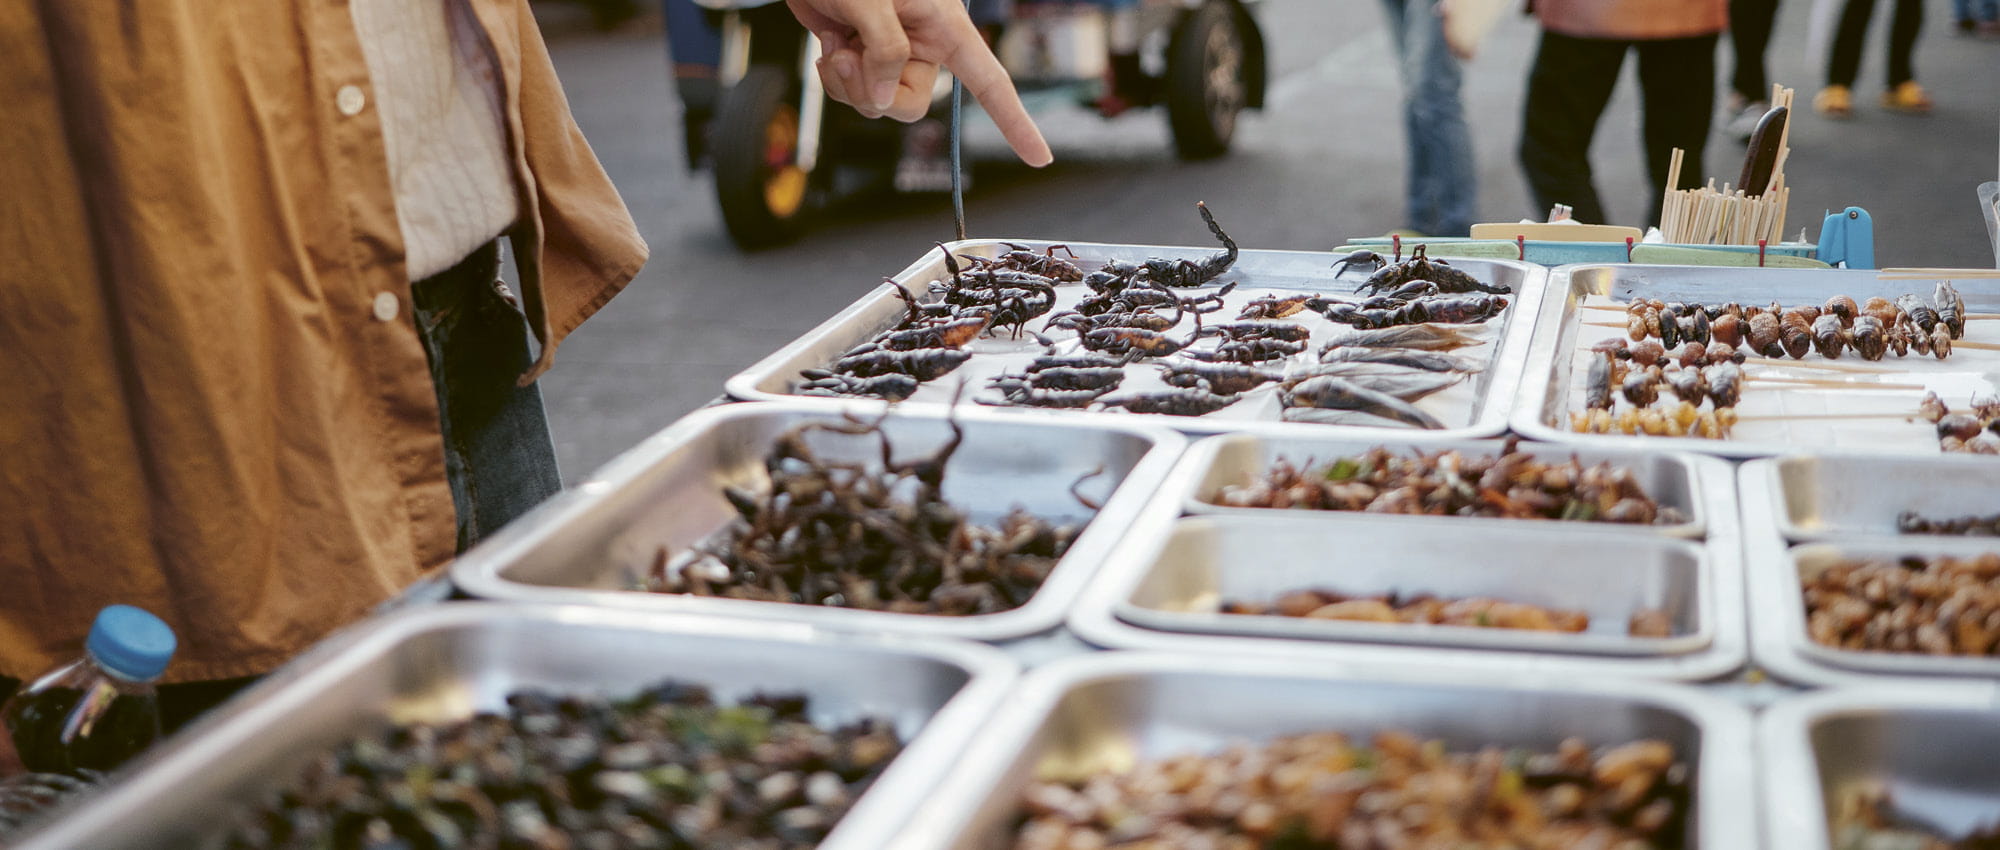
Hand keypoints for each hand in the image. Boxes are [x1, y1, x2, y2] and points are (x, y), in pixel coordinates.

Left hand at [786, 0, 1052, 166]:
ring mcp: (892, 54)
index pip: (990, 82)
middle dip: (876, 93)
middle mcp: (923, 45)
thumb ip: (885, 52)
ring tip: (837, 46)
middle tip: (850, 58)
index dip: (1016, 121)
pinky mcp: (864, 59)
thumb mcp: (872, 2)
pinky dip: (836, 79)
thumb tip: (885, 100)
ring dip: (850, 85)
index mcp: (944, 27)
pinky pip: (855, 94)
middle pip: (914, 105)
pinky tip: (830, 47)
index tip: (1040, 158)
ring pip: (880, 105)